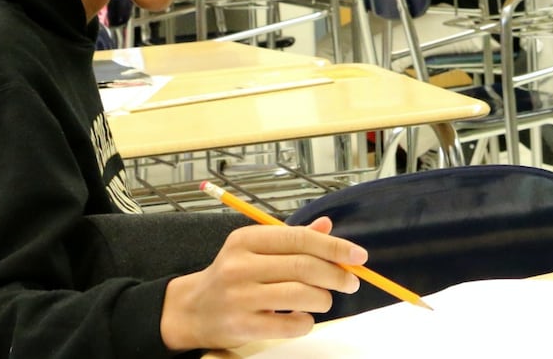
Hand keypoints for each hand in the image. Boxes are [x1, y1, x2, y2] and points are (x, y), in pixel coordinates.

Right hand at [159, 217, 366, 348]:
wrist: (192, 310)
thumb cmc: (232, 277)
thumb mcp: (255, 250)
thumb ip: (292, 238)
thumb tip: (328, 226)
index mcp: (246, 240)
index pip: (300, 238)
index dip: (335, 247)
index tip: (359, 256)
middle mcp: (240, 265)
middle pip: (304, 267)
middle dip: (337, 275)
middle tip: (351, 283)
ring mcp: (239, 297)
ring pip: (301, 295)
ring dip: (323, 299)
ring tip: (324, 300)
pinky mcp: (242, 326)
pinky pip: (290, 325)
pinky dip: (306, 322)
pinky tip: (303, 319)